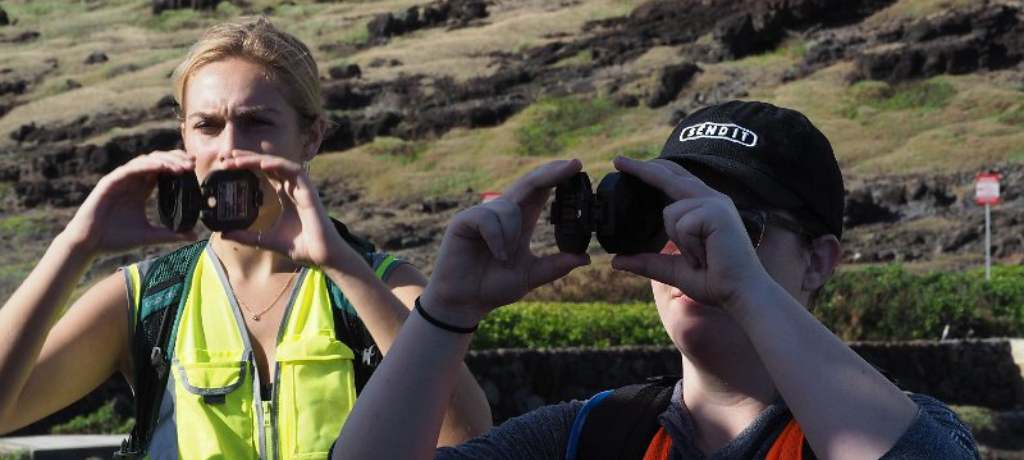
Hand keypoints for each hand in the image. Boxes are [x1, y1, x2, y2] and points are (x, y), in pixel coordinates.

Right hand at [62, 150, 196, 254]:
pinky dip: (145, 166)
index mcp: (140, 191)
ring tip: (181, 166)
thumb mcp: (150, 236)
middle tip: (192, 163)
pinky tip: (160, 167)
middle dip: (175, 159)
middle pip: (156, 161)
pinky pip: (129, 169)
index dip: (177, 165)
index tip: (194, 167)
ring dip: (164, 161)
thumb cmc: (115, 240)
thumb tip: (194, 236)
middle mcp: (131, 182)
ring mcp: (120, 181)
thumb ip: (171, 234)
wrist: (89, 245)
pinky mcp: (109, 183)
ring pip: (144, 162)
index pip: (162, 171)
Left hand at [218, 152, 348, 267]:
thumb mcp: (266, 240)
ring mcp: (301, 188)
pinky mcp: (309, 191)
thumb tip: (223, 234)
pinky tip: (262, 164)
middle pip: (269, 165)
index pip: (266, 174)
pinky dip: (278, 164)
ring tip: (238, 159)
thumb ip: (247, 236)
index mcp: (286, 196)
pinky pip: (294, 170)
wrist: (321, 256)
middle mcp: (293, 188)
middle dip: (248, 158)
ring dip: (258, 159)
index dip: (249, 166)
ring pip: (278, 164)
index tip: (229, 164)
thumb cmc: (302, 247)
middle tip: (228, 156)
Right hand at [420, 160, 590, 326]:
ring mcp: (482, 215)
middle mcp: (502, 213)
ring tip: (504, 257)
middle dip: (551, 173)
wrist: (465, 302)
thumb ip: (556, 266)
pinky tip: (496, 255)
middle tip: (573, 165)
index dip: (557, 177)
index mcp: (520, 222)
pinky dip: (497, 238)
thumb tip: (585, 257)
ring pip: (509, 208)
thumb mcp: (531, 275)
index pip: (541, 192)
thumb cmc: (494, 287)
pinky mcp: (464, 221)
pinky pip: (488, 219)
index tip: (578, 166)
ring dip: (512, 233)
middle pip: (529, 184)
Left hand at [610, 157, 770, 313]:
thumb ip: (647, 262)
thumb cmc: (714, 281)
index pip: (673, 180)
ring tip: (702, 257)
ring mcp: (715, 203)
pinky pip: (681, 225)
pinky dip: (688, 246)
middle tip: (616, 160)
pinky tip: (706, 255)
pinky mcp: (716, 212)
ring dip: (680, 242)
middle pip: (668, 176)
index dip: (650, 170)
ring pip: (670, 212)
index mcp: (704, 206)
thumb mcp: (673, 269)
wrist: (741, 294)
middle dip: (641, 169)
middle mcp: (711, 198)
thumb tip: (616, 261)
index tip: (623, 163)